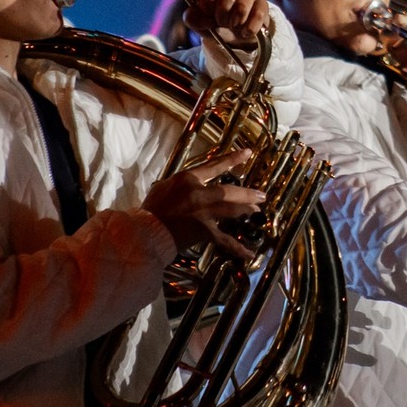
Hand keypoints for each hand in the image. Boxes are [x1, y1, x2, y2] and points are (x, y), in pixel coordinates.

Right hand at [142, 148, 265, 259]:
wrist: (145, 231)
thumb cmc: (151, 209)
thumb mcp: (162, 187)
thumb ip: (178, 184)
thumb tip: (185, 184)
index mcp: (188, 178)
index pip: (214, 166)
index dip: (232, 159)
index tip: (248, 153)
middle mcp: (199, 193)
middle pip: (229, 191)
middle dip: (247, 193)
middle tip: (262, 195)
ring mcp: (203, 212)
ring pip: (231, 210)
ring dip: (246, 210)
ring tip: (257, 211)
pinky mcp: (204, 231)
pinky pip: (224, 240)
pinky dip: (237, 248)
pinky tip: (249, 253)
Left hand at [183, 0, 268, 47]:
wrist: (234, 35)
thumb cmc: (214, 23)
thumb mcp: (198, 22)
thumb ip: (192, 17)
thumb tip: (201, 16)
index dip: (208, 0)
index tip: (208, 12)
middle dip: (221, 16)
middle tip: (221, 22)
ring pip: (242, 6)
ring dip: (235, 22)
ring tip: (233, 27)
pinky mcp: (262, 3)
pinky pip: (258, 14)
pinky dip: (249, 28)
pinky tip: (245, 32)